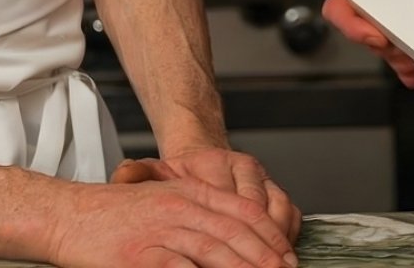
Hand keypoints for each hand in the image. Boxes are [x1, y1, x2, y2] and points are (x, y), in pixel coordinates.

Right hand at [49, 175, 297, 267]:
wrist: (70, 214)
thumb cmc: (118, 212)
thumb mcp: (166, 195)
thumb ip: (201, 208)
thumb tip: (238, 233)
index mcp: (190, 191)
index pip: (241, 210)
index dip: (269, 234)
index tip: (287, 254)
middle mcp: (179, 208)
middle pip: (233, 232)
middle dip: (264, 257)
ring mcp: (159, 232)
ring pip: (212, 251)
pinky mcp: (138, 258)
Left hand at [111, 148, 299, 242]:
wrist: (198, 156)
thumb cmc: (175, 175)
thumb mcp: (152, 173)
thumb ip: (137, 173)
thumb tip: (124, 173)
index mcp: (211, 162)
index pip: (223, 202)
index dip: (224, 238)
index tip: (217, 258)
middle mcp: (241, 166)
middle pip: (255, 211)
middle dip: (258, 248)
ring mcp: (261, 176)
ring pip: (278, 208)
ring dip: (278, 242)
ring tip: (279, 266)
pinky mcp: (273, 186)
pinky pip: (289, 210)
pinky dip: (288, 233)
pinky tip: (284, 254)